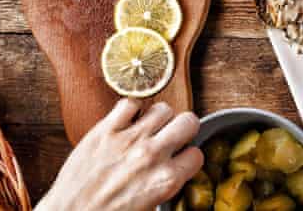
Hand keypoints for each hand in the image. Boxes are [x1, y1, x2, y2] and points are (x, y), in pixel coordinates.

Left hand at [38, 100, 201, 210]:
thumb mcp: (149, 208)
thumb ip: (165, 184)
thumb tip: (173, 170)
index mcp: (165, 180)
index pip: (196, 154)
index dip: (188, 157)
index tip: (180, 158)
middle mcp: (151, 155)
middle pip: (189, 121)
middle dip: (183, 129)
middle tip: (172, 136)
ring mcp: (128, 139)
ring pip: (163, 108)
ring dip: (159, 118)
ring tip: (149, 128)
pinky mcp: (105, 129)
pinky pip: (130, 103)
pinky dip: (131, 109)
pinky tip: (127, 120)